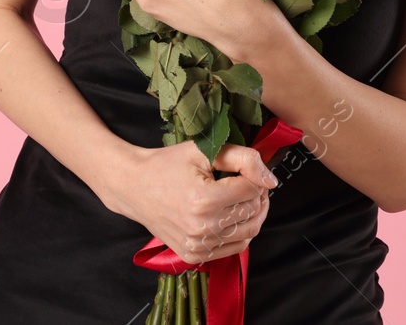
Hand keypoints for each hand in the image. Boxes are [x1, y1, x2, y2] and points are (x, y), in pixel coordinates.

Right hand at [106, 140, 276, 263]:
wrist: (134, 187)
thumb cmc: (168, 165)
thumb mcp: (204, 150)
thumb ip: (242, 158)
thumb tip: (271, 179)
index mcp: (204, 200)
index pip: (252, 189)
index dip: (256, 176)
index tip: (248, 168)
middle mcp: (202, 228)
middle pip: (252, 211)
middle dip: (257, 194)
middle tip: (249, 181)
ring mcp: (198, 246)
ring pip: (249, 232)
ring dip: (254, 213)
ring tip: (244, 197)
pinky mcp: (194, 255)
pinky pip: (234, 248)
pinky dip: (241, 231)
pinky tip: (233, 215)